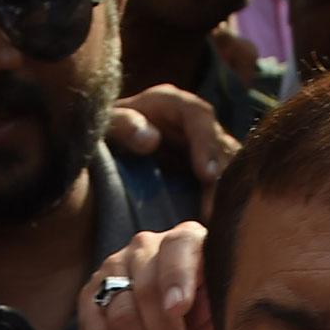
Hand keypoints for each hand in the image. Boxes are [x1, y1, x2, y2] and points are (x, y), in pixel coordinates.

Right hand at [77, 223, 220, 329]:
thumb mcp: (228, 324)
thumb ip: (227, 323)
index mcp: (188, 241)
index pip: (179, 248)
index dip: (177, 278)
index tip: (179, 309)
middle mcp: (146, 247)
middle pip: (146, 293)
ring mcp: (112, 270)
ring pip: (119, 318)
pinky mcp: (90, 299)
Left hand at [105, 86, 239, 215]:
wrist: (104, 148)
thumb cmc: (102, 132)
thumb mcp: (105, 124)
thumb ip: (122, 125)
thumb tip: (152, 139)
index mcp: (170, 103)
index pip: (199, 116)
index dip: (206, 144)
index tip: (206, 174)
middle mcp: (193, 122)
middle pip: (221, 145)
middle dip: (222, 178)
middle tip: (214, 213)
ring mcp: (202, 146)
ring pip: (227, 166)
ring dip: (224, 195)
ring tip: (215, 224)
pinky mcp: (203, 170)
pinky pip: (220, 185)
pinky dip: (217, 204)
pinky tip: (211, 226)